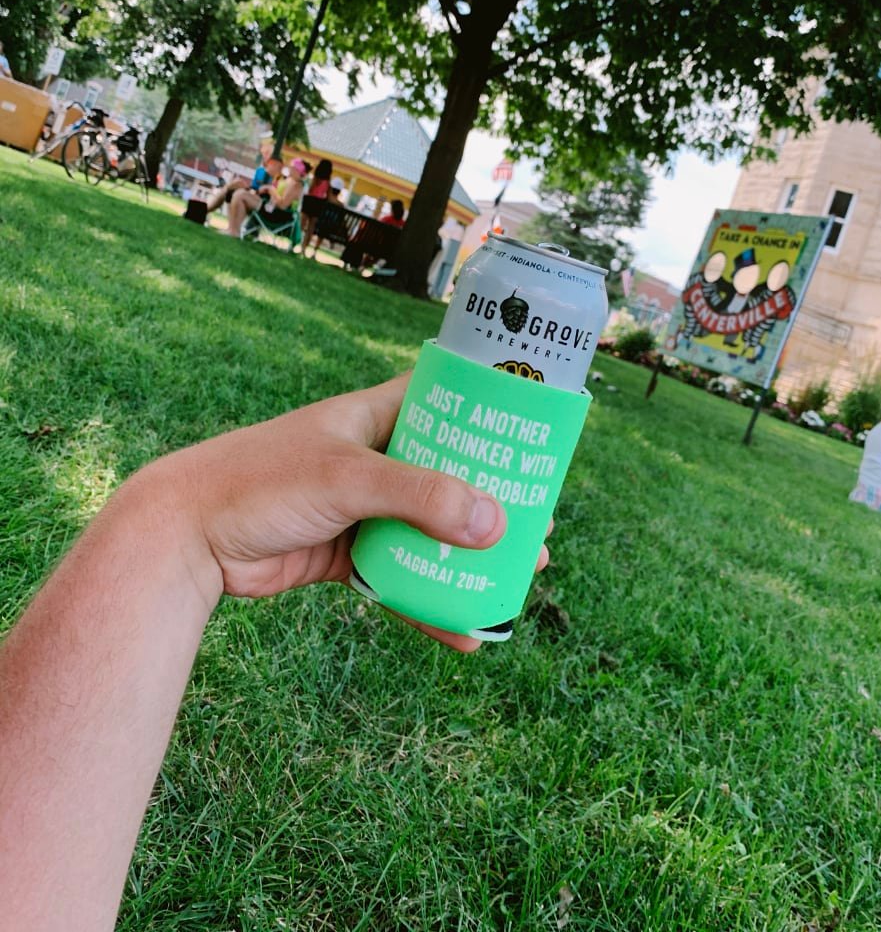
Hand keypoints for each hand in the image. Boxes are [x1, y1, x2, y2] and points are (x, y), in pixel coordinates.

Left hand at [132, 374, 538, 650]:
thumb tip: (497, 526)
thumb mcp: (348, 478)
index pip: (446, 400)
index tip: (537, 438)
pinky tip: (464, 632)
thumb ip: (420, 498)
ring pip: (430, 532)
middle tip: (542, 527)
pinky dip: (431, 602)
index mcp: (374, 416)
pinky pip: (401, 577)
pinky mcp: (345, 554)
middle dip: (496, 503)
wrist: (186, 537)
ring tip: (520, 578)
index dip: (493, 415)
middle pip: (450, 475)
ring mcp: (360, 508)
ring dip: (470, 557)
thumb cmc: (262, 481)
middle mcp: (373, 458)